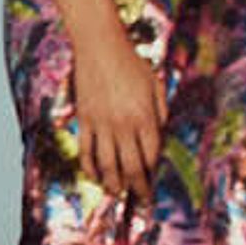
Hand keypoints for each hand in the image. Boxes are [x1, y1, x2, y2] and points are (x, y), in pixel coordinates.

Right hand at [70, 23, 165, 199]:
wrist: (99, 45)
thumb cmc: (131, 62)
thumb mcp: (155, 84)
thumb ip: (161, 112)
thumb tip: (161, 135)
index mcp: (144, 117)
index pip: (151, 156)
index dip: (154, 174)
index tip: (156, 185)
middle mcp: (123, 124)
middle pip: (131, 166)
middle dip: (138, 187)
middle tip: (142, 199)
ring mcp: (101, 123)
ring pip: (107, 164)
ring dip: (113, 183)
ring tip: (118, 193)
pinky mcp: (84, 119)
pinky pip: (85, 150)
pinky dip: (89, 167)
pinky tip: (94, 176)